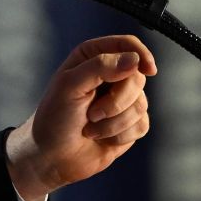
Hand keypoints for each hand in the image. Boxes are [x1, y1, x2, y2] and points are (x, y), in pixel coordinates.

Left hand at [4, 35, 156, 200]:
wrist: (53, 155)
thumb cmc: (54, 116)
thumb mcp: (70, 85)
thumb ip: (100, 67)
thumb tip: (134, 60)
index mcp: (93, 57)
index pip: (127, 44)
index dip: (141, 54)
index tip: (148, 70)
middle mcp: (110, 75)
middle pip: (137, 77)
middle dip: (117, 100)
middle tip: (92, 113)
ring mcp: (121, 100)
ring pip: (141, 104)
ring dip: (114, 122)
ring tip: (91, 127)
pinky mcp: (129, 123)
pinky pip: (142, 124)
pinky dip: (121, 134)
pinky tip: (102, 137)